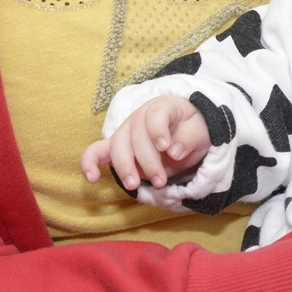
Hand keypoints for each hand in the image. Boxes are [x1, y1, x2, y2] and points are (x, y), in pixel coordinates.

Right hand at [80, 95, 210, 189]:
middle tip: (161, 180)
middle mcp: (141, 116)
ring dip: (125, 167)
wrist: (187, 133)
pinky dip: (89, 163)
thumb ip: (191, 137)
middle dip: (147, 161)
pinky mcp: (117, 147)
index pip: (155, 114)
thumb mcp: (202, 131)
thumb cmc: (194, 129)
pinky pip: (96, 152)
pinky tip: (92, 178)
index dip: (157, 129)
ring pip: (117, 146)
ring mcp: (126, 131)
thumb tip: (174, 151)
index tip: (165, 146)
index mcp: (163, 106)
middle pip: (136, 135)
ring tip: (135, 185)